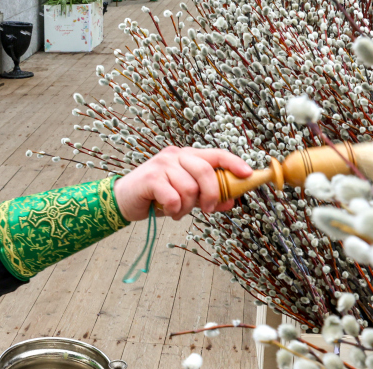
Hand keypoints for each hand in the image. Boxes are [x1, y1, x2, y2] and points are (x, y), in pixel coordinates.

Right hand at [113, 146, 251, 220]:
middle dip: (212, 194)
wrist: (124, 199)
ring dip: (187, 207)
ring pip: (189, 188)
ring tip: (178, 211)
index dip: (234, 163)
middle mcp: (175, 155)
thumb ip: (207, 196)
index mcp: (187, 156)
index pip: (216, 154)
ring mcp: (162, 165)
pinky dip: (174, 209)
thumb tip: (232, 201)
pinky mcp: (150, 178)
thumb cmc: (157, 196)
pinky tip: (168, 211)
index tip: (248, 174)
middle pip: (205, 171)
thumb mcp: (186, 197)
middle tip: (208, 209)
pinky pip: (173, 197)